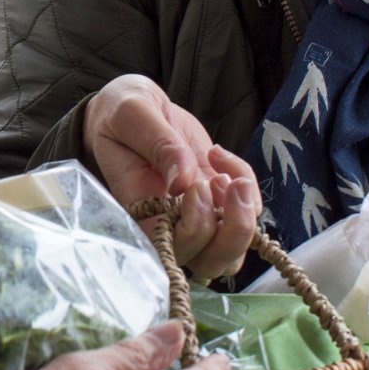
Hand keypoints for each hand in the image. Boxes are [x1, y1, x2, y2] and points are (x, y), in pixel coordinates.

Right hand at [83, 74, 260, 279]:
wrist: (135, 108)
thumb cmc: (122, 113)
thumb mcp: (132, 115)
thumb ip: (158, 144)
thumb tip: (183, 182)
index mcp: (139, 212)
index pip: (172, 249)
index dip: (194, 230)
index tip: (195, 184)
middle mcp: (169, 225)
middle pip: (210, 262)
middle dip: (231, 232)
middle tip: (224, 182)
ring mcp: (197, 216)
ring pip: (232, 252)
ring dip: (245, 218)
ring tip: (233, 178)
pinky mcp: (216, 200)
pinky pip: (247, 211)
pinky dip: (247, 185)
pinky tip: (220, 156)